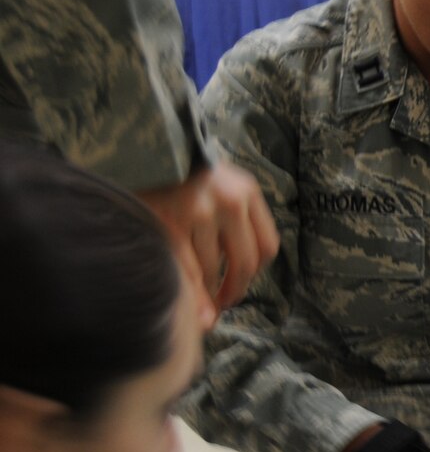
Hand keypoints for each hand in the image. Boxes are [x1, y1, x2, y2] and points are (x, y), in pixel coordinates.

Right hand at [135, 163, 278, 328]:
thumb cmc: (181, 174)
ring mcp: (199, 211)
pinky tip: (192, 307)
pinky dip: (192, 294)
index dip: (255, 272)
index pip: (267, 246)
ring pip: (214, 269)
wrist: (141, 145)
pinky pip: (187, 268)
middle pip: (245, 263)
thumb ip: (235, 220)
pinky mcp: (169, 222)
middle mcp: (229, 201)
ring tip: (202, 300)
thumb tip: (233, 284)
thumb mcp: (219, 186)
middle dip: (235, 290)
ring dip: (209, 293)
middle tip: (223, 302)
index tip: (240, 282)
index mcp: (247, 191)